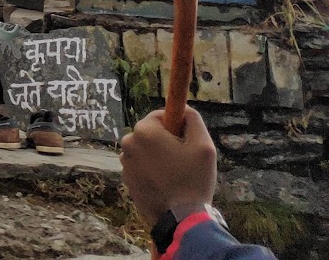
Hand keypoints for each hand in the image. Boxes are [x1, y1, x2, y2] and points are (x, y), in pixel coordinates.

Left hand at [120, 107, 218, 224]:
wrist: (181, 219)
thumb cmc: (194, 180)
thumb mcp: (204, 145)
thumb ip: (193, 120)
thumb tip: (184, 108)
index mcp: (144, 131)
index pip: (160, 116)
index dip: (176, 126)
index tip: (186, 140)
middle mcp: (128, 143)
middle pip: (151, 133)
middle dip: (167, 142)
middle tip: (184, 160)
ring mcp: (125, 162)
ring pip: (146, 151)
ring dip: (159, 157)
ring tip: (176, 175)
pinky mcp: (126, 179)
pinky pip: (141, 167)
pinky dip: (152, 171)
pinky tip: (166, 185)